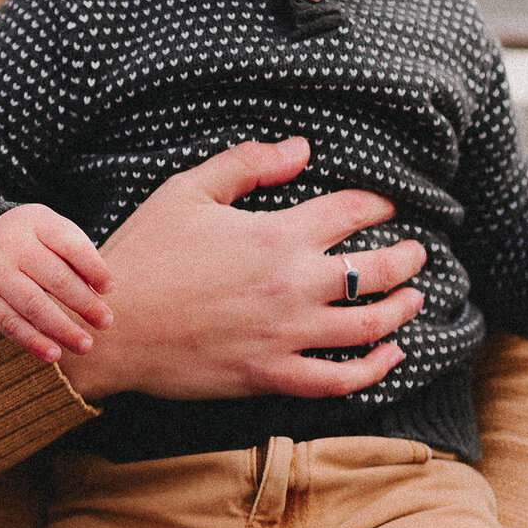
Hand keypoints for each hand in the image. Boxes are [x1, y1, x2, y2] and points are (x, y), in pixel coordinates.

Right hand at [0, 204, 111, 361]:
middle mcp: (14, 247)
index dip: (93, 267)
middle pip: (55, 278)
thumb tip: (102, 290)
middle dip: (84, 303)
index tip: (109, 288)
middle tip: (105, 321)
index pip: (70, 244)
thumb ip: (74, 253)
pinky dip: (33, 341)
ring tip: (85, 344)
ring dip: (62, 329)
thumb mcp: (48, 229)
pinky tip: (54, 355)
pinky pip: (10, 324)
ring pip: (33, 305)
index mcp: (37, 223)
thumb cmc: (27, 240)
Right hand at [59, 138, 427, 401]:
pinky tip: (390, 356)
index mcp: (276, 235)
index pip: (352, 212)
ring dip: (402, 310)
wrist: (111, 325)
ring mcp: (286, 335)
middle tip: (416, 253)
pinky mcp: (271, 375)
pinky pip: (340, 379)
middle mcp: (293, 285)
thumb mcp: (188, 190)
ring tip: (413, 298)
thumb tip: (300, 148)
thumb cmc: (146, 253)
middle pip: (378, 271)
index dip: (378, 206)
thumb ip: (247, 164)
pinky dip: (375, 369)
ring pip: (370, 326)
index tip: (386, 206)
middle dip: (406, 258)